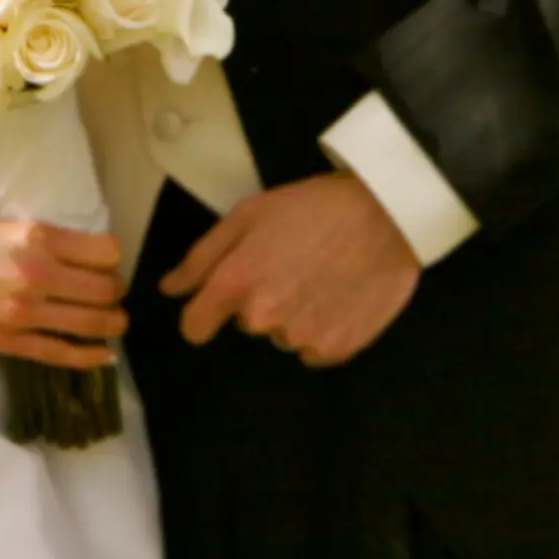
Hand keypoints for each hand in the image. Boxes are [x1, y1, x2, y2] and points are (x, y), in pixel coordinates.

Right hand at [0, 215, 126, 369]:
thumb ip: (35, 240)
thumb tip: (70, 253)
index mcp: (36, 237)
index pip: (105, 252)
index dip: (112, 259)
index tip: (106, 263)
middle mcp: (37, 274)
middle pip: (106, 289)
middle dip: (115, 292)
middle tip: (111, 294)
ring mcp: (23, 312)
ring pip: (93, 323)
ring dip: (111, 324)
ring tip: (114, 323)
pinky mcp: (6, 341)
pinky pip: (61, 353)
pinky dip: (90, 357)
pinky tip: (103, 356)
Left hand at [163, 172, 419, 367]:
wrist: (388, 214)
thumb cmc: (314, 207)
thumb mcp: (248, 215)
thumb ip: (201, 258)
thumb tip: (170, 288)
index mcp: (235, 283)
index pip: (194, 327)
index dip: (203, 313)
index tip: (220, 300)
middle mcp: (263, 318)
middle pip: (245, 326)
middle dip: (260, 302)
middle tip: (291, 266)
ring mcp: (301, 337)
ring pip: (282, 337)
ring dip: (294, 316)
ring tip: (321, 277)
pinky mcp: (336, 349)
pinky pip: (314, 351)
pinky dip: (323, 330)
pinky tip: (338, 297)